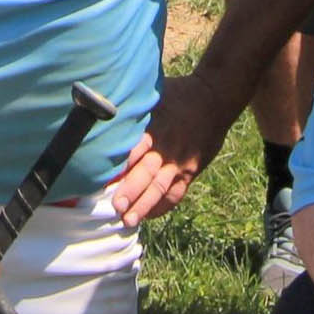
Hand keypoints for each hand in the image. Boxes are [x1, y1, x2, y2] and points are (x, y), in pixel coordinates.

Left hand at [104, 73, 229, 224]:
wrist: (214, 99)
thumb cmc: (178, 94)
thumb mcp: (154, 93)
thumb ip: (132, 106)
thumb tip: (100, 103)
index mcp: (155, 128)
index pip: (133, 150)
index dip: (117, 166)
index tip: (98, 178)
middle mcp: (167, 148)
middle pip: (146, 173)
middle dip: (130, 191)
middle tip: (114, 206)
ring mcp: (180, 162)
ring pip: (160, 188)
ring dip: (144, 205)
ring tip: (128, 220)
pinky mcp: (191, 171)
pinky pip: (176, 194)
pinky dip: (162, 206)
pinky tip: (148, 216)